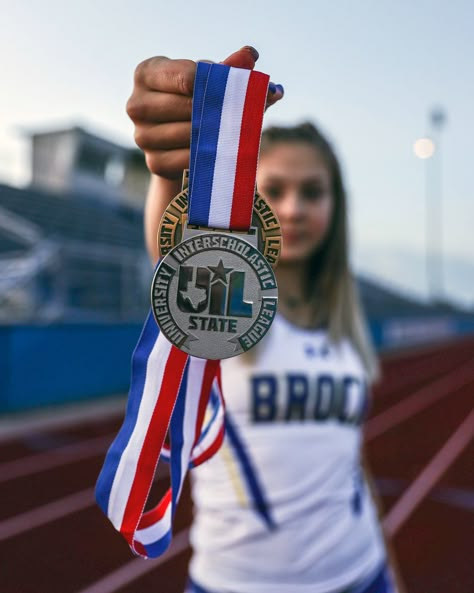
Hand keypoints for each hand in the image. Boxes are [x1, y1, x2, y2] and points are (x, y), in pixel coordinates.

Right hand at [126, 46, 283, 178]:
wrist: (182, 142)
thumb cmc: (197, 101)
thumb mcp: (210, 80)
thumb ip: (229, 66)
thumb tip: (251, 55)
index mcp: (146, 74)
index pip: (187, 77)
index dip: (216, 83)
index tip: (238, 88)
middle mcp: (136, 104)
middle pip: (188, 106)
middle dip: (219, 110)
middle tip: (245, 113)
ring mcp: (142, 136)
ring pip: (190, 134)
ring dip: (217, 135)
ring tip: (236, 131)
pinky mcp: (155, 163)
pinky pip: (189, 160)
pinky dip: (209, 156)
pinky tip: (221, 150)